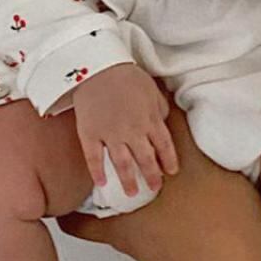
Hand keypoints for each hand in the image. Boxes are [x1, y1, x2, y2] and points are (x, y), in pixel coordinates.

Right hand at [71, 62, 179, 196]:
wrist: (98, 67)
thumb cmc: (126, 74)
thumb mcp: (151, 88)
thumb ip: (159, 107)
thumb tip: (162, 120)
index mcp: (150, 119)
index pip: (164, 146)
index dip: (168, 160)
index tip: (170, 172)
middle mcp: (133, 132)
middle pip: (146, 159)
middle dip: (152, 176)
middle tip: (154, 188)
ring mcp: (110, 135)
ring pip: (123, 164)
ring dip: (128, 180)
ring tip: (132, 193)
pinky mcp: (90, 134)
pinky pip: (94, 158)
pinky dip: (97, 172)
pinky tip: (100, 184)